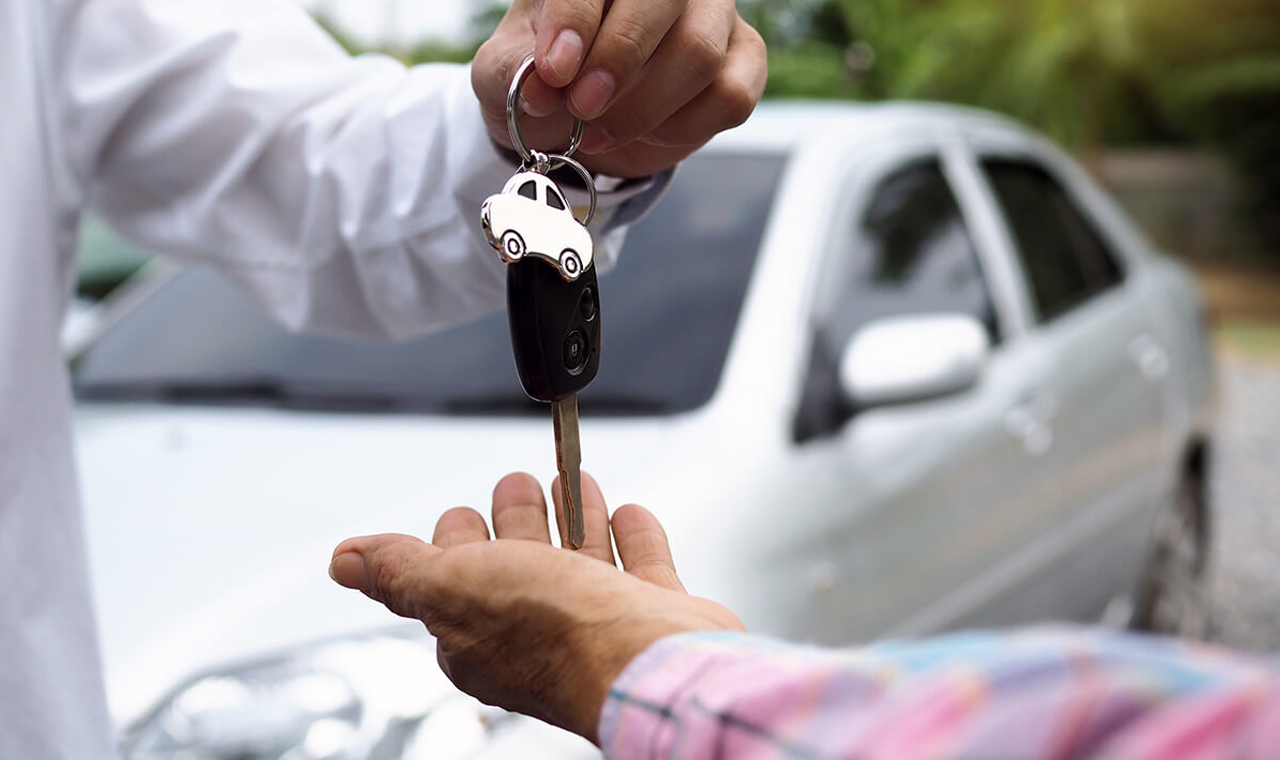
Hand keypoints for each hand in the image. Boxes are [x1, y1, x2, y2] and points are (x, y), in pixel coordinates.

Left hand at [328, 472, 742, 743]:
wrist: (653, 660)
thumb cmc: (558, 634)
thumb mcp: (453, 587)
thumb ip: (399, 571)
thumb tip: (345, 561)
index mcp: (479, 636)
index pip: (456, 582)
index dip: (455, 542)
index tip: (460, 512)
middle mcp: (537, 633)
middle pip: (520, 565)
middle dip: (515, 518)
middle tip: (515, 483)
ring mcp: (598, 624)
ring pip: (579, 559)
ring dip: (574, 515)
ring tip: (571, 478)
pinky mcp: (650, 614)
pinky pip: (640, 567)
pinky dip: (631, 536)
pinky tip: (627, 512)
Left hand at [471, 0, 766, 177]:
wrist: (577, 121)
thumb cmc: (545, 80)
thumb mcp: (504, 75)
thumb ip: (515, 71)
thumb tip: (543, 84)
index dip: (577, 17)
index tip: (554, 70)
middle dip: (620, 57)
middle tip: (582, 106)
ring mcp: (712, 14)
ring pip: (699, 52)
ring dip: (644, 107)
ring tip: (599, 132)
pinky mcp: (742, 60)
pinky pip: (731, 95)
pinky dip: (684, 128)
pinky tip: (650, 132)